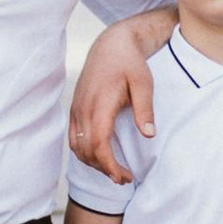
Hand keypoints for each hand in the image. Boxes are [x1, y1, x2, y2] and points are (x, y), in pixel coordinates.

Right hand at [68, 11, 170, 177]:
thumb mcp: (144, 82)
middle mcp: (83, 108)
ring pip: (77, 147)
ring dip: (93, 163)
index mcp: (100, 103)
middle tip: (125, 178)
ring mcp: (76, 109)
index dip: (109, 165)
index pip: (98, 144)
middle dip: (104, 169)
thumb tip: (149, 134)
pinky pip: (73, 138)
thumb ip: (145, 108)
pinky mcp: (75, 109)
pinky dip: (84, 152)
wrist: (110, 44)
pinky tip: (99, 157)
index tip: (123, 177)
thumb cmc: (129, 62)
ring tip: (114, 171)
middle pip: (86, 150)